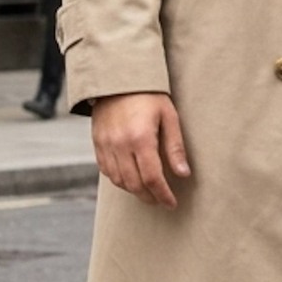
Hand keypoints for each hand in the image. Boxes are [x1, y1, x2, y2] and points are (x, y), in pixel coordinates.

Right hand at [91, 92, 190, 209]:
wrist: (118, 78)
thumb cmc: (149, 95)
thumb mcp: (169, 116)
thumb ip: (175, 147)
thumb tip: (183, 174)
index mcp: (140, 138)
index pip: (152, 178)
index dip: (163, 195)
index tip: (171, 203)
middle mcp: (120, 144)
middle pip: (134, 184)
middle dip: (149, 197)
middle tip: (161, 201)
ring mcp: (106, 145)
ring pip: (118, 180)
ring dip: (134, 191)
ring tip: (148, 192)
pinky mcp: (97, 143)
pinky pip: (106, 170)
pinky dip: (119, 180)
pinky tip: (131, 179)